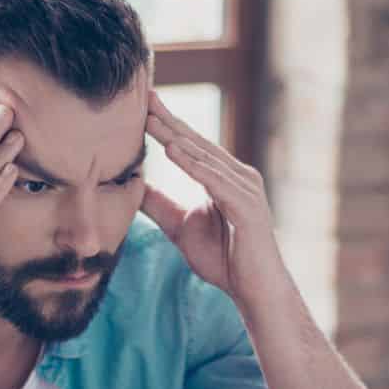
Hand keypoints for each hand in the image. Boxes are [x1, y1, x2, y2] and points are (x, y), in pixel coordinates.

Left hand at [140, 90, 285, 305]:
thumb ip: (160, 206)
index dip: (167, 124)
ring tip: (151, 120)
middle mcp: (237, 176)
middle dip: (169, 120)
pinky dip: (194, 165)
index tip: (143, 104)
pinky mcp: (247, 206)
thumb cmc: (224, 260)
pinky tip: (173, 150)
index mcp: (223, 178)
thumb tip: (134, 188)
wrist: (254, 290)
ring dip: (177, 137)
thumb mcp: (180, 227)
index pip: (191, 144)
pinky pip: (215, 181)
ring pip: (205, 158)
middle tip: (144, 97)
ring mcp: (245, 189)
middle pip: (197, 143)